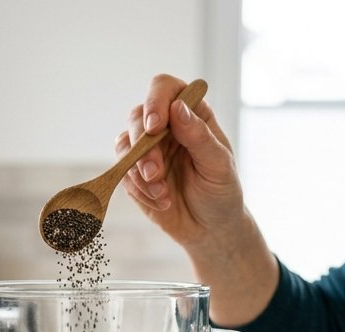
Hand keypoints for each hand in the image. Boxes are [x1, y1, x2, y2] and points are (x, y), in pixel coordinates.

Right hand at [121, 74, 277, 326]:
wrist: (210, 230)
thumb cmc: (221, 193)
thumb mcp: (218, 165)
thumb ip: (199, 136)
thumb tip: (177, 108)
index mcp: (191, 114)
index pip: (164, 88)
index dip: (155, 101)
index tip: (155, 126)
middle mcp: (166, 126)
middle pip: (138, 116)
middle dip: (143, 147)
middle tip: (155, 173)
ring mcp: (147, 149)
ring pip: (124, 144)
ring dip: (138, 171)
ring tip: (162, 193)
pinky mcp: (134, 173)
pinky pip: (122, 172)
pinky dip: (138, 189)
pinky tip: (161, 200)